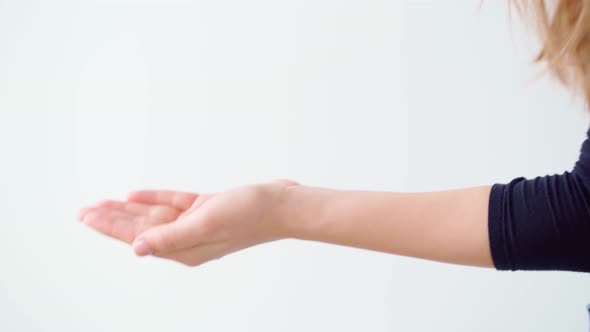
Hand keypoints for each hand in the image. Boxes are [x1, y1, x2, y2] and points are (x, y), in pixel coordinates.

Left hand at [78, 179, 299, 265]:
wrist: (282, 205)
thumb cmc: (250, 215)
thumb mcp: (206, 225)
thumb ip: (170, 237)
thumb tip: (137, 248)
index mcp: (185, 248)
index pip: (138, 236)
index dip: (110, 226)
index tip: (87, 216)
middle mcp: (187, 238)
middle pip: (141, 227)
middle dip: (112, 218)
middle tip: (85, 210)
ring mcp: (197, 222)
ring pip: (154, 215)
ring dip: (129, 208)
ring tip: (103, 202)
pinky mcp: (207, 208)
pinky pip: (173, 204)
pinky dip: (154, 199)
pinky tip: (136, 195)